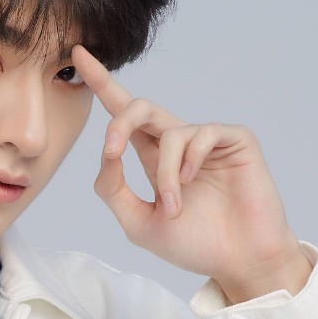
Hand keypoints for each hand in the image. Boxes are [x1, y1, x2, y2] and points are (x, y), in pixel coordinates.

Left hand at [69, 45, 311, 305]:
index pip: (124, 115)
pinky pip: (203, 133)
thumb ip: (113, 189)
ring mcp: (208, 140)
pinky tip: (195, 181)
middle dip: (119, 123)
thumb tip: (105, 152)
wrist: (239, 262)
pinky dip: (190, 160)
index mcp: (154, 159)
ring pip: (170, 133)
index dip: (103, 84)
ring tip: (174, 207)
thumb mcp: (139, 223)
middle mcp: (179, 143)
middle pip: (140, 108)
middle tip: (111, 149)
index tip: (78, 56)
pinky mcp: (236, 140)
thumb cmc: (194, 245)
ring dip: (165, 174)